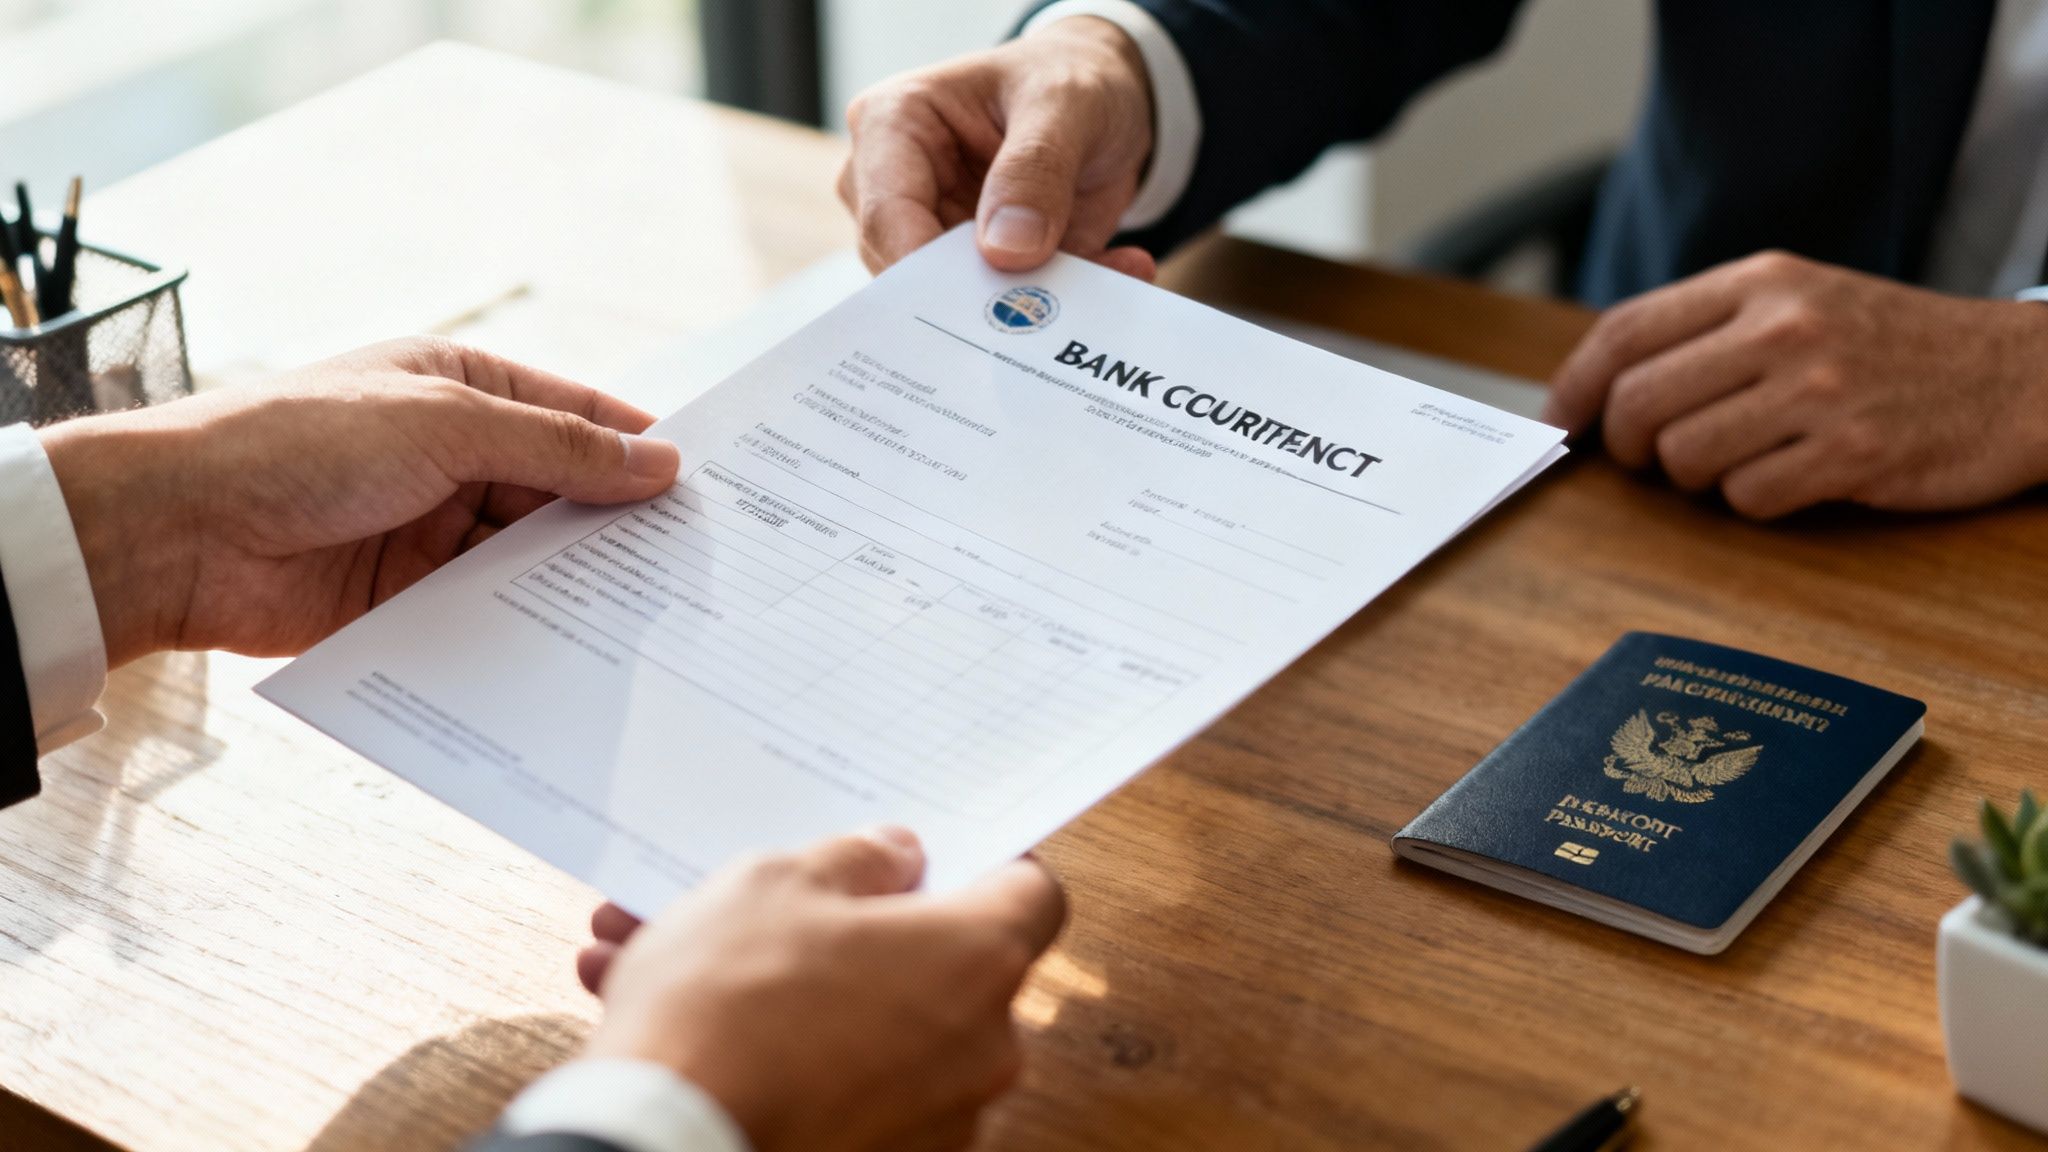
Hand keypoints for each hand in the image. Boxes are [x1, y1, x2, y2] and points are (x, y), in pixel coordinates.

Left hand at [38, 337, 680, 665]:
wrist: (178, 532)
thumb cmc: (298, 444)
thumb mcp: (446, 424)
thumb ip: (557, 447)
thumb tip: (660, 463)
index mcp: (462, 387)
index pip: (576, 413)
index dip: (640, 446)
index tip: (710, 486)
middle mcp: (454, 456)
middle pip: (563, 492)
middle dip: (619, 524)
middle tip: (699, 564)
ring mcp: (433, 530)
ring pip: (531, 557)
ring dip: (578, 582)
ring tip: (657, 615)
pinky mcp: (410, 598)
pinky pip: (489, 612)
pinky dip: (529, 628)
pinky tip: (583, 651)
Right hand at [579, 829, 1065, 1151]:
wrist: (663, 1145)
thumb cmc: (727, 1007)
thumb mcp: (777, 885)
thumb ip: (857, 859)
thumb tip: (899, 857)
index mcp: (976, 960)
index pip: (1031, 894)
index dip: (986, 864)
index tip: (939, 856)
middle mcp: (980, 1048)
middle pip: (950, 966)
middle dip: (873, 934)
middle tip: (796, 909)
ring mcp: (940, 1118)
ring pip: (885, 1030)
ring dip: (817, 997)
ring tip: (703, 968)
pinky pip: (851, 1089)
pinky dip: (797, 1061)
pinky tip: (704, 1035)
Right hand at [839, 16, 1157, 278]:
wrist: (1106, 100)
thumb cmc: (1067, 78)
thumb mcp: (1064, 104)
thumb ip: (1036, 168)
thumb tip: (1007, 250)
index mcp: (893, 124)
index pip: (887, 214)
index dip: (924, 269)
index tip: (982, 302)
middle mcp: (899, 184)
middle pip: (910, 270)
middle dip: (982, 296)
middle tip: (1050, 305)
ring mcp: (936, 231)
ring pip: (960, 299)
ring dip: (1038, 299)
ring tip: (1110, 271)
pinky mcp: (979, 267)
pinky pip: (1012, 305)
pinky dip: (1070, 296)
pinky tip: (1124, 266)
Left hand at [1543, 252, 2047, 517]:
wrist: (2020, 376)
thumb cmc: (1893, 346)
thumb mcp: (1802, 301)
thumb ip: (1707, 330)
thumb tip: (1599, 386)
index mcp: (1762, 281)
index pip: (1625, 332)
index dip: (1574, 387)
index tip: (1558, 424)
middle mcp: (1785, 327)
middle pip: (1638, 403)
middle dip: (1628, 445)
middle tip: (1653, 457)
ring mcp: (1819, 390)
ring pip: (1684, 457)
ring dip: (1696, 478)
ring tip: (1745, 458)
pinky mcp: (1852, 454)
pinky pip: (1747, 500)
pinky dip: (1755, 503)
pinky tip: (1795, 478)